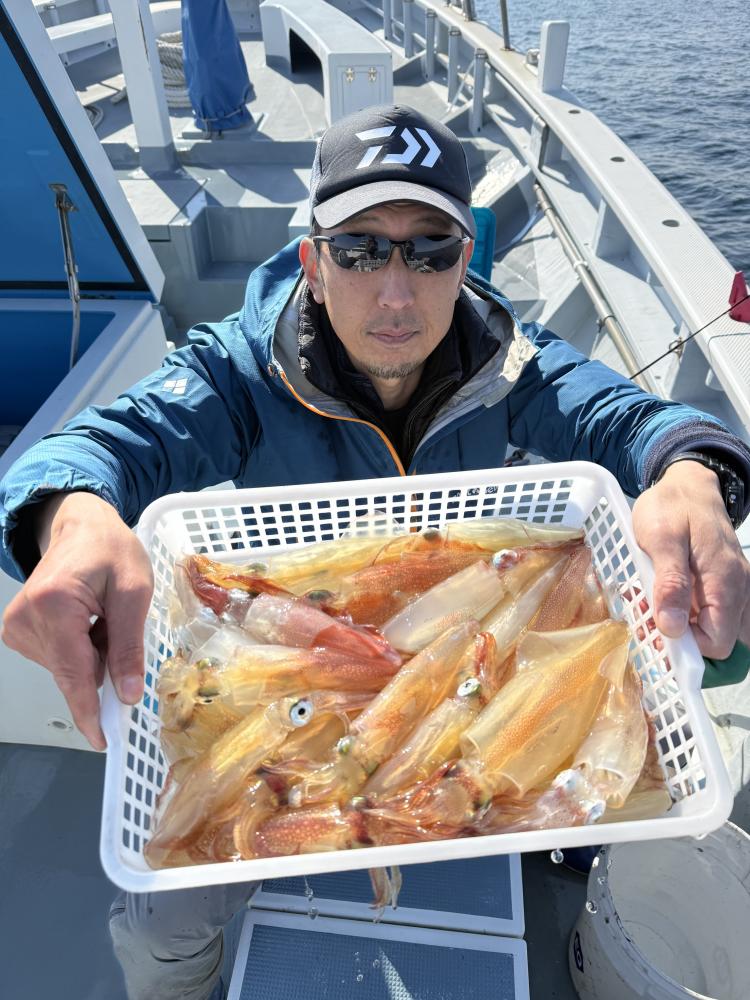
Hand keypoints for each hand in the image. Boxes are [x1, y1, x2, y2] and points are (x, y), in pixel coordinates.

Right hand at [0, 492, 152, 749]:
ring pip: (66, 669)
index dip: (89, 711)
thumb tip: (128, 694)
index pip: (73, 672)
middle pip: (71, 673)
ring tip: (103, 618)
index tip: (102, 740)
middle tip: (120, 629)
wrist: (81, 526)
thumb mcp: (135, 592)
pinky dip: (80, 650)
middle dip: (102, 668)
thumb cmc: (111, 550)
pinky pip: (58, 659)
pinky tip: (88, 623)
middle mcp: (25, 618)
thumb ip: (129, 646)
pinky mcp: (18, 630)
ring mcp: (16, 625)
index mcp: (54, 603)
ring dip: (93, 656)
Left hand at [632, 460, 749, 658]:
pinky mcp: (722, 584)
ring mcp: (733, 587)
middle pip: (716, 639)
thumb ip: (670, 583)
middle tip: (646, 616)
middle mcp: (737, 589)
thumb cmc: (672, 506)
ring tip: (650, 606)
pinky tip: (660, 597)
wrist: (688, 483)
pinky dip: (685, 612)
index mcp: (725, 582)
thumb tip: (672, 628)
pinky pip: (709, 611)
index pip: (716, 642)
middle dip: (680, 638)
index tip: (652, 630)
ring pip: (712, 627)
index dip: (685, 646)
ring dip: (680, 626)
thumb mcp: (662, 539)